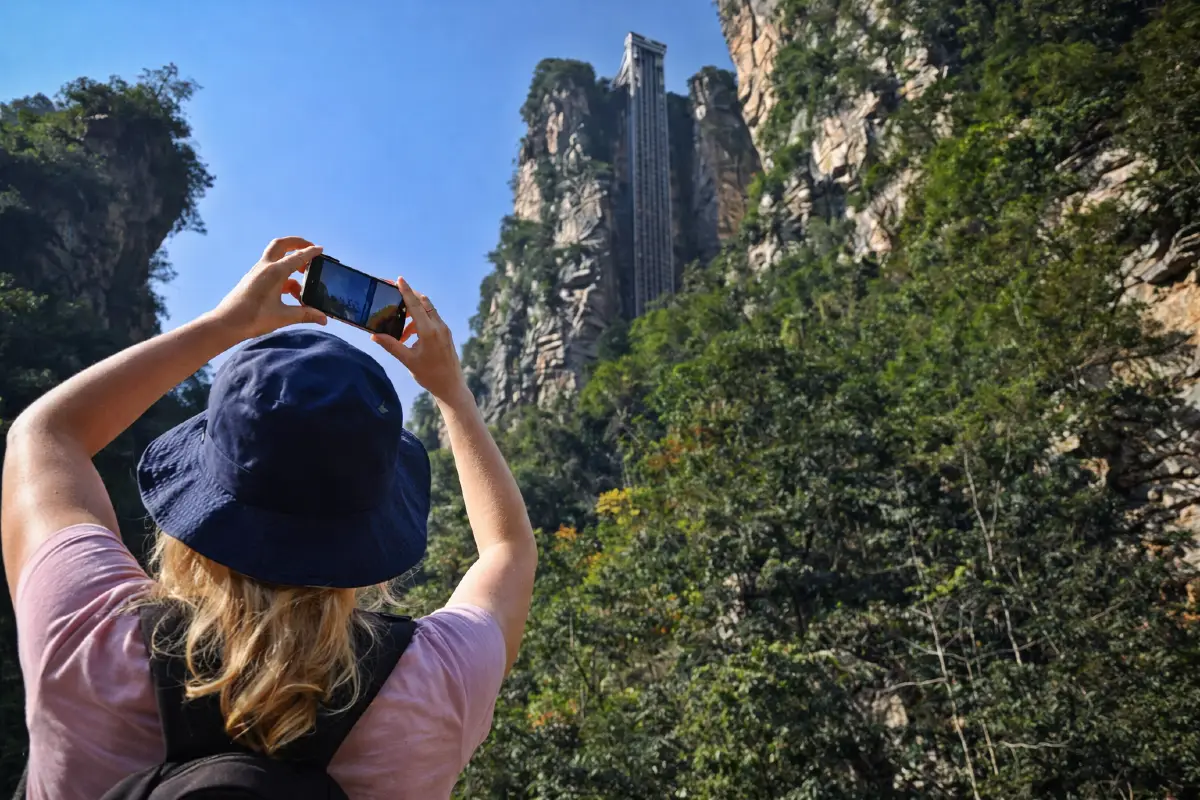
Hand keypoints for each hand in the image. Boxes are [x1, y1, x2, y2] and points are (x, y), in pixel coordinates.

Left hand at [211, 237, 327, 338]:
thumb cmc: (253, 318)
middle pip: (281, 245)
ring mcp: (258, 273)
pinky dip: (284, 277)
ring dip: (291, 264)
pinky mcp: (253, 280)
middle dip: (296, 243)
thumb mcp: (283, 316)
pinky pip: (272, 272)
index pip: (297, 257)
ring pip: (277, 259)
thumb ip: (305, 315)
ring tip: (304, 281)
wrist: (226, 323)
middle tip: (309, 249)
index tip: (321, 249)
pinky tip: (291, 294)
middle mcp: (265, 268)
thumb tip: (323, 318)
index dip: (311, 252)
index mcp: (275, 272)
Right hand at [372, 278, 470, 406]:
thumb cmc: (429, 375)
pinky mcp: (446, 334)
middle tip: (394, 296)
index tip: (399, 279)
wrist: (451, 387)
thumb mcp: (407, 361)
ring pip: (427, 311)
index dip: (406, 291)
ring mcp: (444, 330)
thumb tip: (374, 335)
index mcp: (429, 331)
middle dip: (409, 297)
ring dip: (412, 314)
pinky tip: (409, 336)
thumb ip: (391, 345)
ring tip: (400, 330)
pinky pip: (431, 320)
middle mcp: (439, 327)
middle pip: (423, 303)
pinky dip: (419, 322)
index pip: (415, 305)